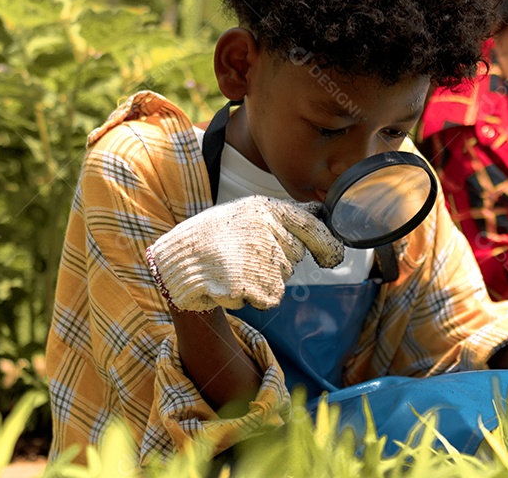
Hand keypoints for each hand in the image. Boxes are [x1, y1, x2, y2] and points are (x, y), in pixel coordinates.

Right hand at [148, 196, 343, 310]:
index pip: (310, 225)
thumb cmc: (212, 238)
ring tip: (234, 267)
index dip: (327, 244)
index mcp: (264, 209)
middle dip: (279, 262)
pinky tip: (232, 284)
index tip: (333, 258)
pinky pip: (270, 298)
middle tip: (247, 257)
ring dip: (263, 280)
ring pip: (282, 278)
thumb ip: (282, 217)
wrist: (174, 261)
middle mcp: (265, 229)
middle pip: (296, 257)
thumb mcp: (246, 216)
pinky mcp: (250, 283)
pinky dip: (254, 297)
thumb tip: (320, 212)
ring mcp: (257, 256)